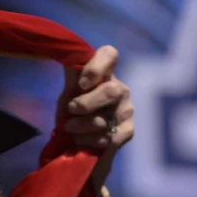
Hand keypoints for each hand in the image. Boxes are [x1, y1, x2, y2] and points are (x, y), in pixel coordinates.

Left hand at [58, 45, 133, 190]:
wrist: (78, 140)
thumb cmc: (74, 111)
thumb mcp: (69, 93)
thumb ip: (72, 78)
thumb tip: (70, 59)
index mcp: (104, 74)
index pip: (109, 54)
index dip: (96, 67)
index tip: (82, 84)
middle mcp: (119, 89)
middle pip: (111, 91)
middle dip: (86, 104)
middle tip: (72, 110)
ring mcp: (126, 110)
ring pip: (106, 118)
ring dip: (83, 127)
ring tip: (72, 130)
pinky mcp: (128, 131)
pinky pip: (110, 138)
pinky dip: (91, 141)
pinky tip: (84, 141)